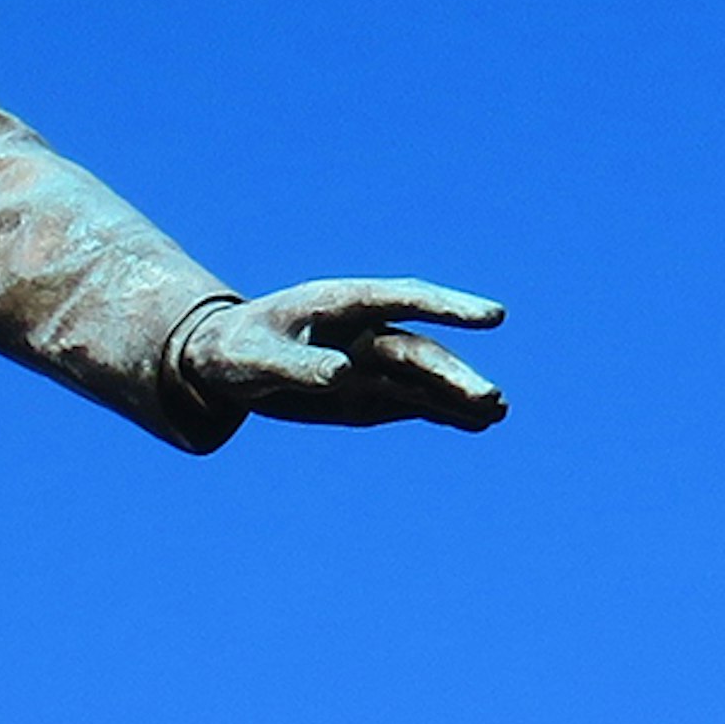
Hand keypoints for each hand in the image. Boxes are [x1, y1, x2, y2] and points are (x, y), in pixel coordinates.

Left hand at [188, 281, 505, 436]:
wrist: (226, 360)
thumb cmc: (237, 350)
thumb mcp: (257, 359)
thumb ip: (298, 365)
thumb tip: (345, 375)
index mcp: (342, 305)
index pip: (405, 300)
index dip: (448, 307)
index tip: (492, 316)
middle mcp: (366, 331)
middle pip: (419, 352)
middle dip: (455, 375)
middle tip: (492, 399)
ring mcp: (371, 363)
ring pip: (423, 379)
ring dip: (459, 395)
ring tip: (498, 413)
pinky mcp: (368, 393)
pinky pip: (412, 402)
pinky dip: (443, 413)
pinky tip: (478, 423)